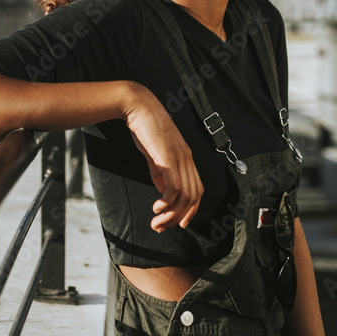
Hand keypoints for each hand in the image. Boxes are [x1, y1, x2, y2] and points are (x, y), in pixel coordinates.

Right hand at [121, 83, 203, 232]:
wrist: (138, 107)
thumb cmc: (145, 128)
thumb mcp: (154, 154)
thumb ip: (160, 172)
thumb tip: (163, 192)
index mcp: (186, 157)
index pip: (197, 190)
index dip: (191, 210)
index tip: (178, 223)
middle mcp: (187, 159)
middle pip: (193, 197)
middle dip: (179, 217)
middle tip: (162, 227)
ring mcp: (179, 158)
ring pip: (185, 196)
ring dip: (171, 214)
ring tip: (157, 222)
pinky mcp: (168, 158)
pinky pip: (174, 188)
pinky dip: (167, 203)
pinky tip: (156, 208)